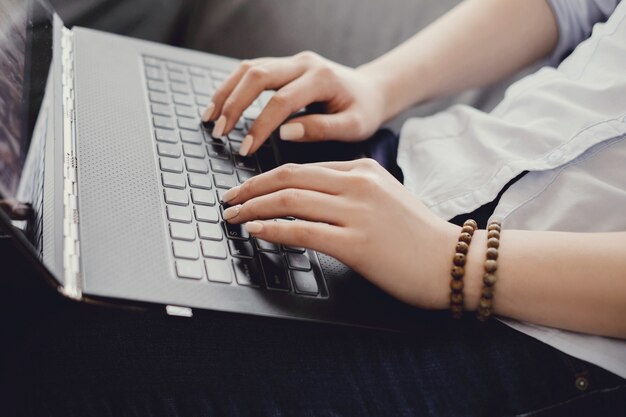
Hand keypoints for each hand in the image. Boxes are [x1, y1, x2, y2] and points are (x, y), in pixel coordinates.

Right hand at [203, 51, 387, 155]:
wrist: (371, 91)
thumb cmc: (363, 111)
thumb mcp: (354, 126)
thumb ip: (322, 128)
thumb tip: (285, 133)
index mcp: (321, 78)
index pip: (281, 101)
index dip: (260, 125)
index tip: (246, 149)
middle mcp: (303, 63)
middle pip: (258, 76)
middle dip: (234, 105)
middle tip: (220, 133)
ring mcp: (292, 61)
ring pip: (249, 68)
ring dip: (226, 93)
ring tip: (210, 119)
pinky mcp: (284, 66)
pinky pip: (251, 71)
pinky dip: (232, 87)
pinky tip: (220, 106)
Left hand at [220, 159, 459, 308]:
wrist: (454, 262)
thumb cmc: (418, 236)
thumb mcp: (385, 198)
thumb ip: (350, 191)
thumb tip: (310, 199)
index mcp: (362, 169)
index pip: (302, 169)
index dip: (266, 178)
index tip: (247, 190)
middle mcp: (357, 184)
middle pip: (288, 178)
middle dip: (250, 189)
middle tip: (228, 200)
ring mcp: (357, 212)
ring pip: (289, 201)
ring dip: (252, 208)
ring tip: (233, 217)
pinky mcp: (356, 243)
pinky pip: (302, 230)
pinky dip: (273, 229)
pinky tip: (256, 231)